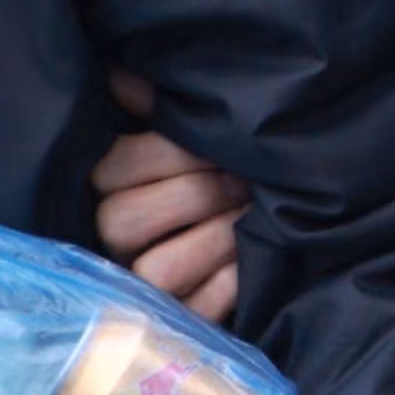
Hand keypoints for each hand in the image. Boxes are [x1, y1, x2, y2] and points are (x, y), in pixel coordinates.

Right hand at [93, 72, 247, 322]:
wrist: (282, 222)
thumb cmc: (229, 169)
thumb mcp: (194, 132)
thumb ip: (158, 102)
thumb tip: (121, 69)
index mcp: (112, 189)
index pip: (113, 168)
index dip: (168, 151)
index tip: (216, 144)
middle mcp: (113, 243)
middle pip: (122, 219)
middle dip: (195, 193)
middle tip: (241, 180)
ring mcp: (140, 289)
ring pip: (156, 269)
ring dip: (215, 237)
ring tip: (249, 215)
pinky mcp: (177, 326)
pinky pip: (193, 311)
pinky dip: (230, 282)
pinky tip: (252, 257)